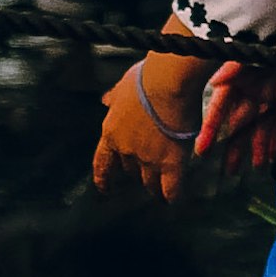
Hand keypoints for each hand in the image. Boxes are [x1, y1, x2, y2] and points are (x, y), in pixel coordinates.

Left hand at [93, 50, 204, 194]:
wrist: (168, 83)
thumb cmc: (147, 79)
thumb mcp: (123, 87)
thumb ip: (114, 98)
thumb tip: (106, 100)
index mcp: (111, 133)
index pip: (102, 163)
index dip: (103, 179)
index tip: (105, 189)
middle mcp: (127, 151)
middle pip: (130, 171)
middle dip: (138, 172)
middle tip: (149, 170)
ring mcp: (149, 159)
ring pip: (149, 184)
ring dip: (154, 187)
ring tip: (160, 190)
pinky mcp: (171, 163)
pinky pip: (170, 189)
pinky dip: (171, 196)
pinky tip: (173, 198)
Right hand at [187, 49, 275, 173]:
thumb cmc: (268, 42)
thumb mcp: (250, 53)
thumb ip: (234, 67)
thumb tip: (216, 82)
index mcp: (236, 83)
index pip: (219, 110)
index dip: (210, 130)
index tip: (202, 150)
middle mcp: (250, 94)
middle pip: (240, 125)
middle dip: (235, 148)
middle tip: (229, 171)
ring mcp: (269, 99)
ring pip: (261, 128)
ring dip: (259, 147)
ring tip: (256, 167)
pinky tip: (274, 156)